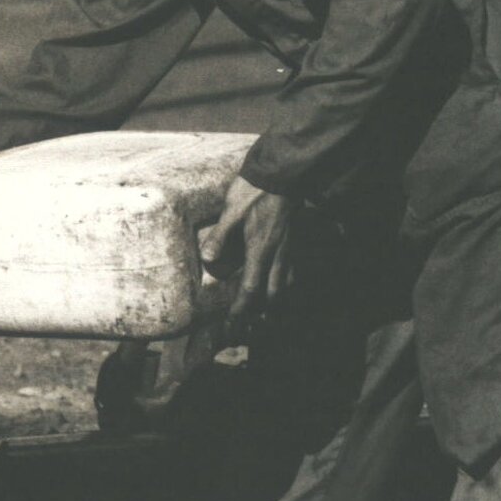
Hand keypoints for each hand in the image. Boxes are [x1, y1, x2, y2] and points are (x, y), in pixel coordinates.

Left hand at [199, 175, 296, 329]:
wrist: (282, 175)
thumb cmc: (254, 192)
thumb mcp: (231, 212)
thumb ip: (219, 236)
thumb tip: (207, 259)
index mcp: (259, 250)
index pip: (251, 288)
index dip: (242, 309)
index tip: (235, 324)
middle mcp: (277, 254)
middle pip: (273, 294)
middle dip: (263, 313)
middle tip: (252, 326)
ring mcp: (288, 248)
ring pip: (286, 284)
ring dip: (277, 301)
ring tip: (268, 313)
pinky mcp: (293, 241)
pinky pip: (293, 270)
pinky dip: (286, 284)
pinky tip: (281, 284)